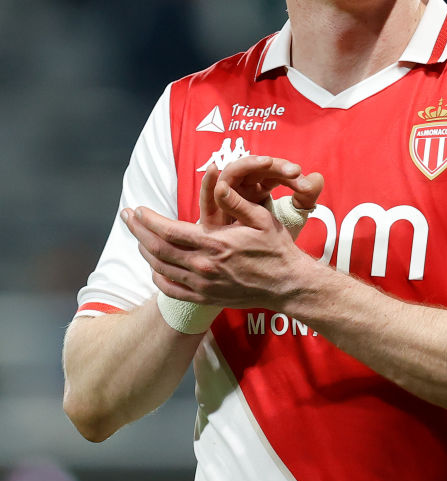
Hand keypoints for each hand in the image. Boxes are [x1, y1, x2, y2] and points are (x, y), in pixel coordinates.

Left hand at [121, 157, 323, 307]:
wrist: (287, 285)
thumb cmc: (276, 248)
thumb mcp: (262, 219)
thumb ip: (236, 202)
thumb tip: (217, 183)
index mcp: (215, 244)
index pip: (170, 231)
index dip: (149, 220)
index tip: (138, 209)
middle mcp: (204, 266)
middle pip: (158, 249)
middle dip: (137, 231)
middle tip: (126, 217)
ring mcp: (202, 285)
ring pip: (160, 268)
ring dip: (144, 251)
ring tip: (136, 237)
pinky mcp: (204, 298)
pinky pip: (171, 289)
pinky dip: (156, 277)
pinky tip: (152, 267)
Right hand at [200, 155, 322, 228]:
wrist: (258, 266)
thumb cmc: (272, 240)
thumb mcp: (292, 218)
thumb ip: (305, 198)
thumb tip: (318, 177)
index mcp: (259, 186)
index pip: (272, 171)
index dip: (289, 174)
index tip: (307, 186)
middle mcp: (242, 188)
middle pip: (253, 167)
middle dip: (273, 166)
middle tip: (294, 171)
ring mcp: (226, 198)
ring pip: (232, 173)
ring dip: (248, 165)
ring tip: (267, 162)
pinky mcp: (212, 213)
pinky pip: (207, 195)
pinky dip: (208, 181)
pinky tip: (213, 169)